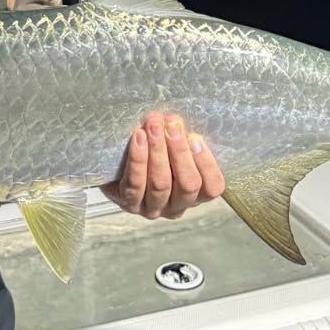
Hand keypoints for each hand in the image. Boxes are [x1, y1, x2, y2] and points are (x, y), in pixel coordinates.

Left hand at [101, 111, 224, 219]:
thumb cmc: (152, 152)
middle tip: (172, 125)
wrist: (116, 165)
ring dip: (158, 151)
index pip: (212, 187)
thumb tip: (177, 120)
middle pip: (187, 184)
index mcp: (196, 194)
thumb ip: (181, 137)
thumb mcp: (172, 146)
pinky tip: (138, 137)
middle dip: (180, 151)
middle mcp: (177, 206)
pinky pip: (135, 183)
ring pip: (161, 184)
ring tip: (153, 125)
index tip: (196, 138)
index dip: (207, 163)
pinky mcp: (129, 204)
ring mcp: (153, 208)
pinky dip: (138, 158)